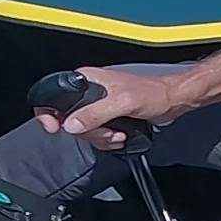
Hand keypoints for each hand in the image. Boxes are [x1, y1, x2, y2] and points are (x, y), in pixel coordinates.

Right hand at [41, 65, 182, 151]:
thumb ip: (96, 113)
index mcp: (87, 80)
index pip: (54, 95)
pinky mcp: (105, 117)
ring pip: (82, 131)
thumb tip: (71, 124)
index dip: (49, 113)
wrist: (171, 102)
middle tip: (108, 131)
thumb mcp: (124, 103)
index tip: (55, 127)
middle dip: (89, 131)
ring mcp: (96, 106)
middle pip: (69, 120)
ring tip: (118, 133)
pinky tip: (120, 136)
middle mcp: (88, 92)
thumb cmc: (153, 94)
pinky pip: (95, 134)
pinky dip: (107, 140)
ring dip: (101, 137)